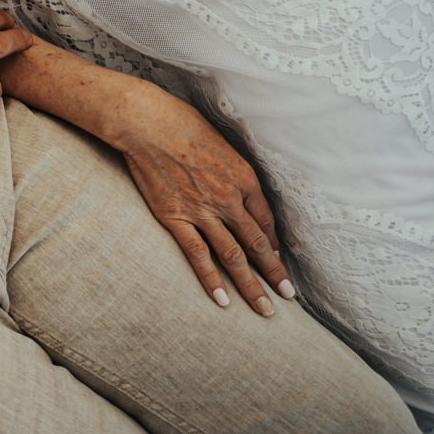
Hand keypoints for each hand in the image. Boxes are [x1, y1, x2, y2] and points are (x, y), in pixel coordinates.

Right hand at [116, 88, 295, 315]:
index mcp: (244, 178)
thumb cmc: (182, 123)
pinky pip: (197, 255)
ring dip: (251, 286)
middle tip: (288, 296)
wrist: (146, 123)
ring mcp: (202, 212)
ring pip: (233, 257)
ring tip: (265, 310)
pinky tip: (222, 300)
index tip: (277, 259)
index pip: (266, 221)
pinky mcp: (175, 218)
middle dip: (275, 274)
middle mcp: (229, 199)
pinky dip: (211, 280)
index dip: (273, 244)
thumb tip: (241, 189)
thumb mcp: (222, 143)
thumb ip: (235, 170)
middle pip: (257, 245)